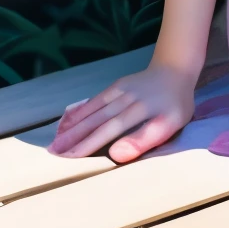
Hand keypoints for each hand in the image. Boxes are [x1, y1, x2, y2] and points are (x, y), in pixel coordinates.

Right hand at [49, 63, 196, 162]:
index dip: (90, 144)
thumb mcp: (171, 123)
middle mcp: (126, 98)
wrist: (175, 69)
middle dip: (74, 137)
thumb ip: (144, 139)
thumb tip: (116, 153)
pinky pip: (94, 100)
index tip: (70, 158)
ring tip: (55, 141)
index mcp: (141, 110)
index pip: (110, 130)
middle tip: (53, 153)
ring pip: (92, 110)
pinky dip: (79, 111)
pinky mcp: (115, 85)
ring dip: (73, 126)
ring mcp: (119, 90)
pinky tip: (66, 121)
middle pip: (97, 120)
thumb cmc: (175, 103)